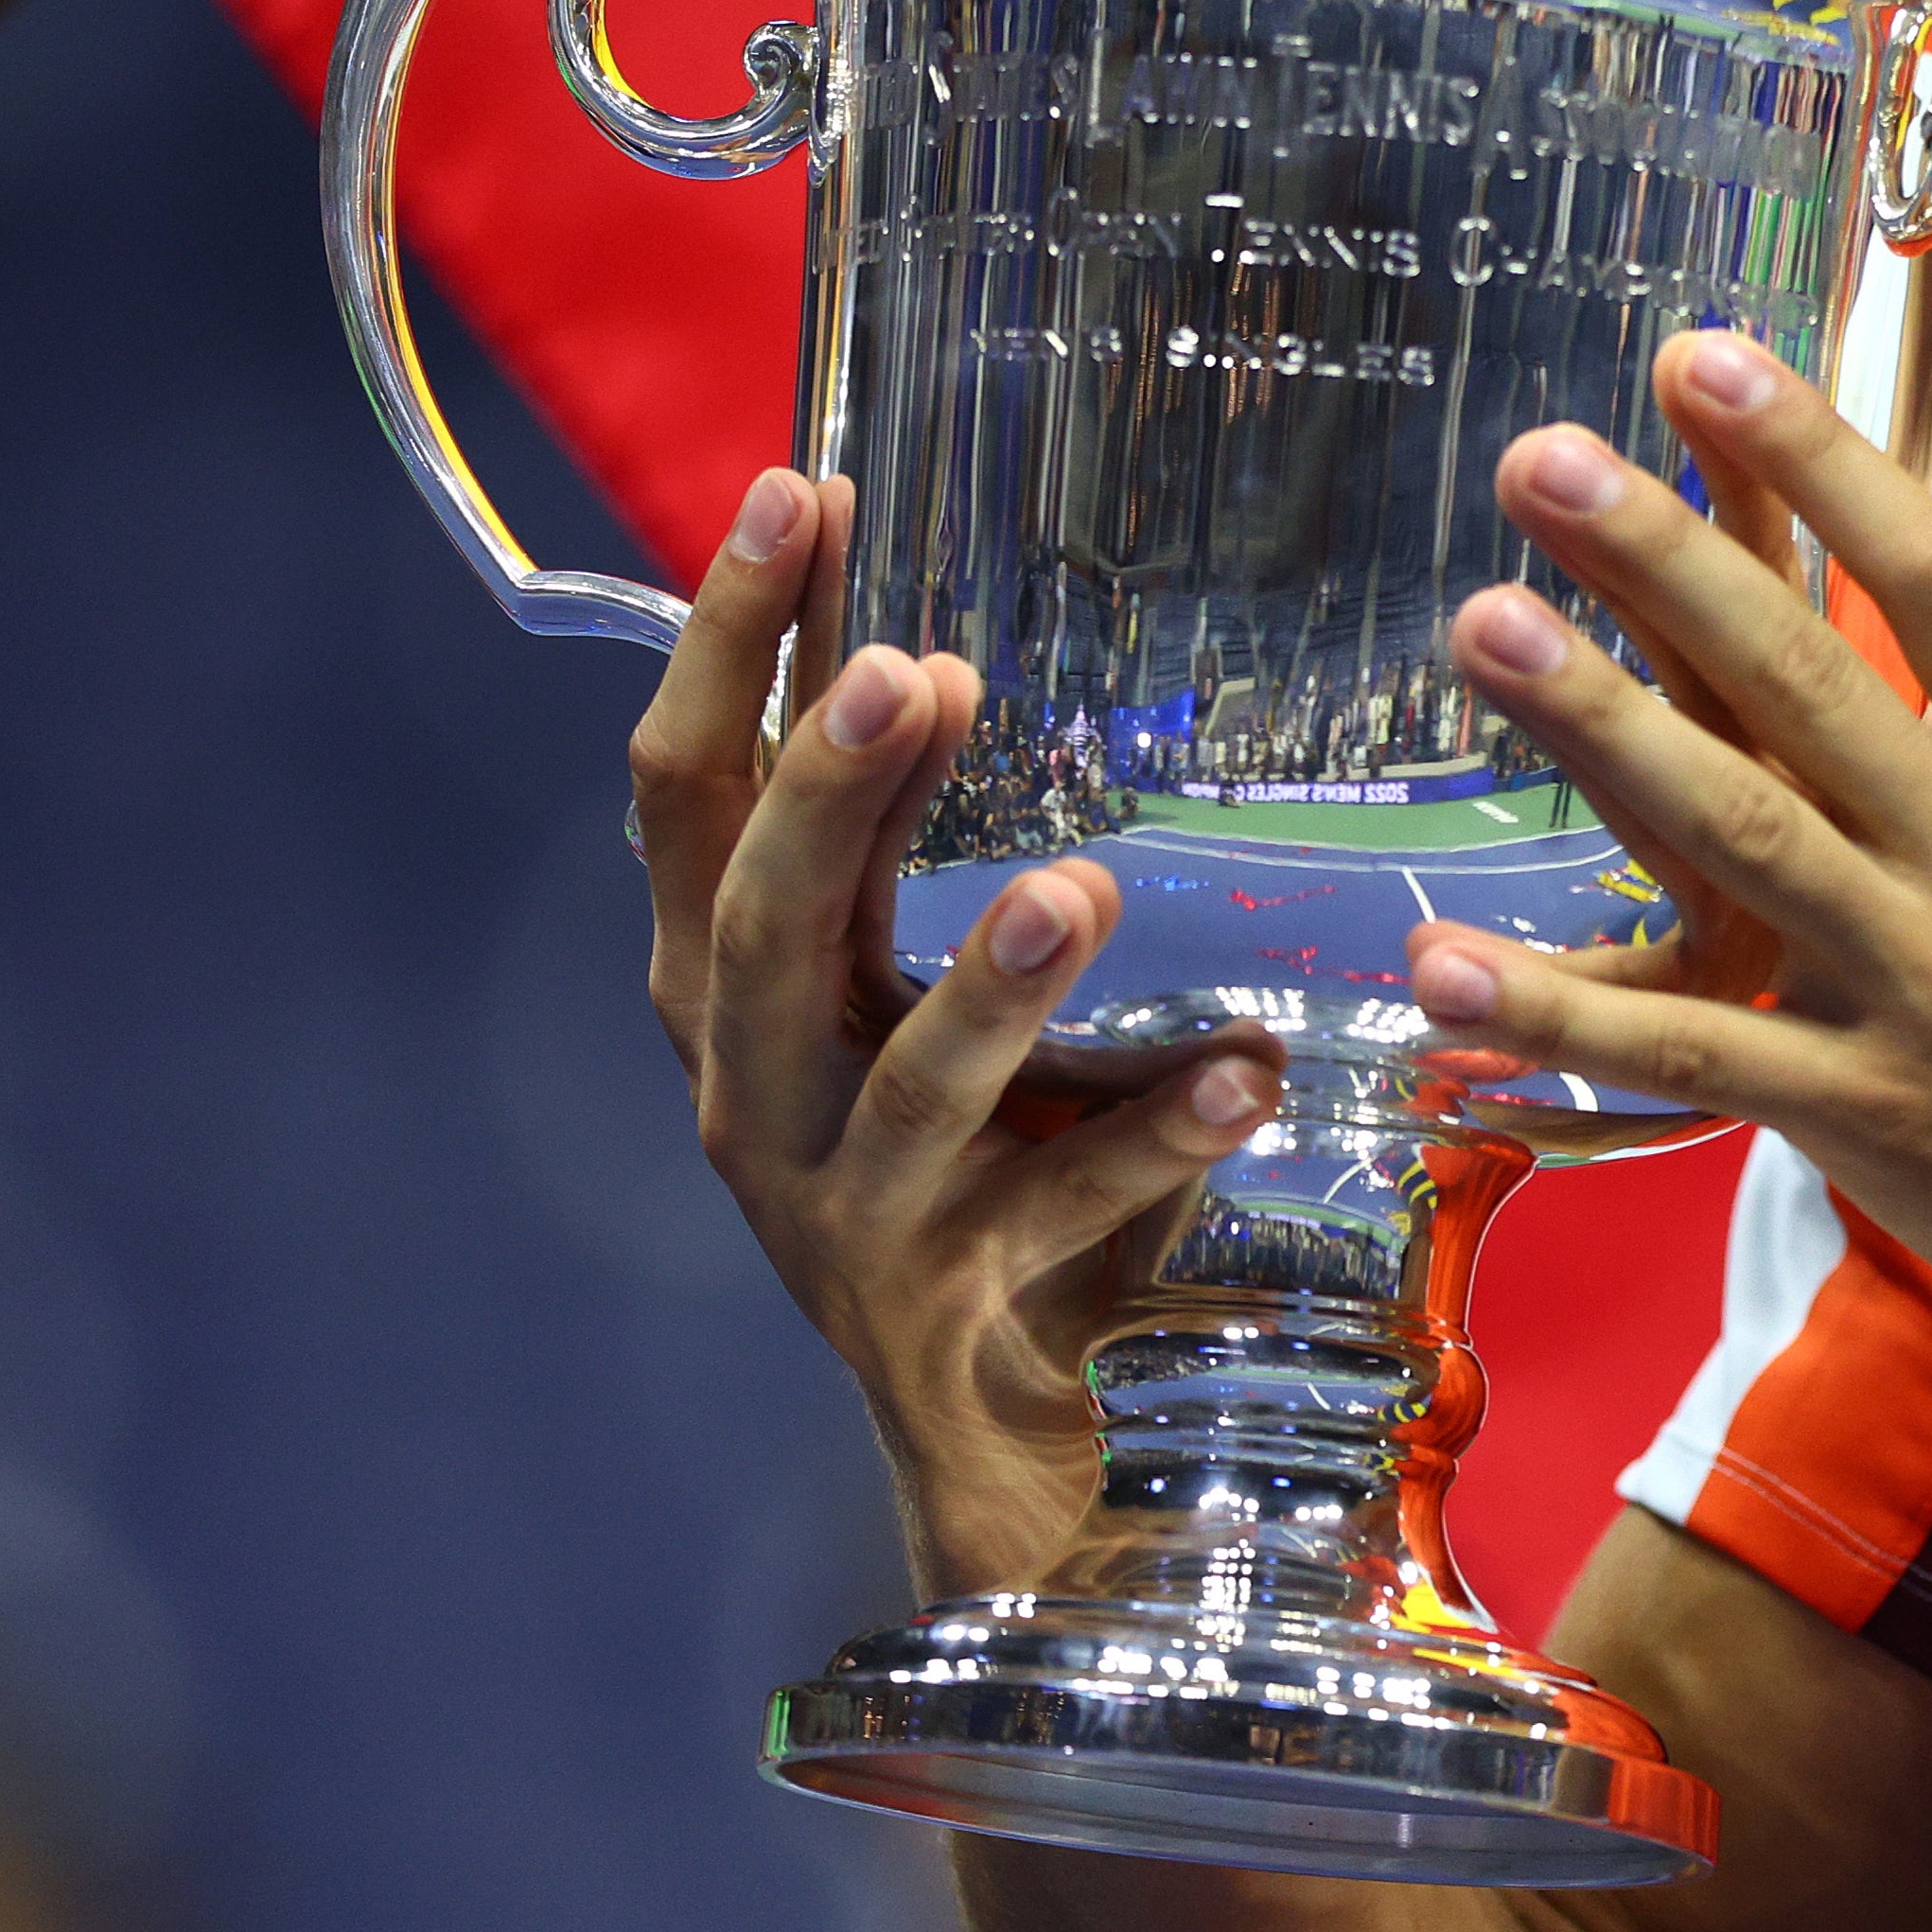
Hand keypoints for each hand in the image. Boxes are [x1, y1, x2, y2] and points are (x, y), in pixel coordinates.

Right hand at [629, 466, 1283, 1591]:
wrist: (1015, 1442)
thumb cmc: (978, 1164)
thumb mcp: (916, 990)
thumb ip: (910, 845)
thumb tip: (941, 638)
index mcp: (729, 985)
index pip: (686, 789)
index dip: (729, 642)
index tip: (804, 489)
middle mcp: (756, 1090)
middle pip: (754, 926)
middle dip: (823, 797)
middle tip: (901, 675)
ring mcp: (849, 1211)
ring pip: (907, 1086)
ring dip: (991, 982)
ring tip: (1078, 888)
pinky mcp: (958, 1309)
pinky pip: (1066, 1209)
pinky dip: (1154, 1139)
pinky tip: (1245, 1071)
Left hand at [1406, 334, 1931, 1380]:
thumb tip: (1890, 633)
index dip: (1820, 461)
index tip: (1710, 362)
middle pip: (1810, 679)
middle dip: (1668, 559)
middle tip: (1544, 459)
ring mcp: (1921, 984)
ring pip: (1741, 832)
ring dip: (1600, 728)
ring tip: (1482, 626)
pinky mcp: (1865, 1115)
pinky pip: (1689, 1054)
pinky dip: (1561, 1012)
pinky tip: (1443, 965)